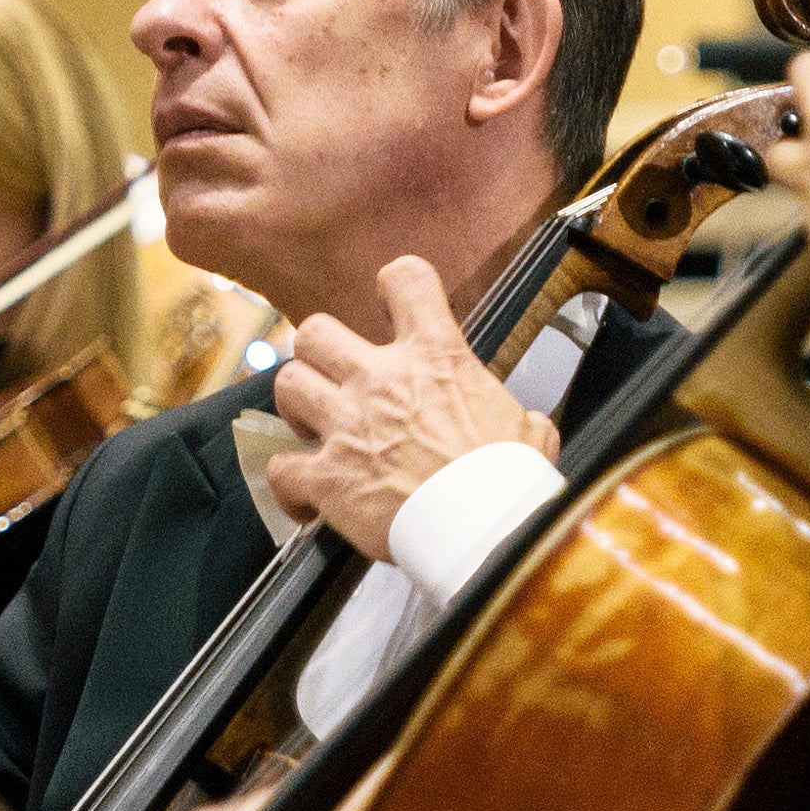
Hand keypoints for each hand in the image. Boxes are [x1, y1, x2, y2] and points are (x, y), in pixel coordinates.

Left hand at [254, 253, 535, 556]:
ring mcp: (348, 426)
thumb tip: (528, 428)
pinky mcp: (328, 477)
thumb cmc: (509, 482)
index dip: (392, 285)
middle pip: (316, 332)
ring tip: (313, 429)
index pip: (407, 280)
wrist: (486, 529)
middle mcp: (382, 380)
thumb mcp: (528, 430)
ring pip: (286, 384)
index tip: (388, 302)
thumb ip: (517, 418)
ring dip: (295, 406)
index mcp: (436, 357)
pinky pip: (281, 469)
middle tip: (333, 381)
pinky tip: (308, 501)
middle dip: (317, 354)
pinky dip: (289, 486)